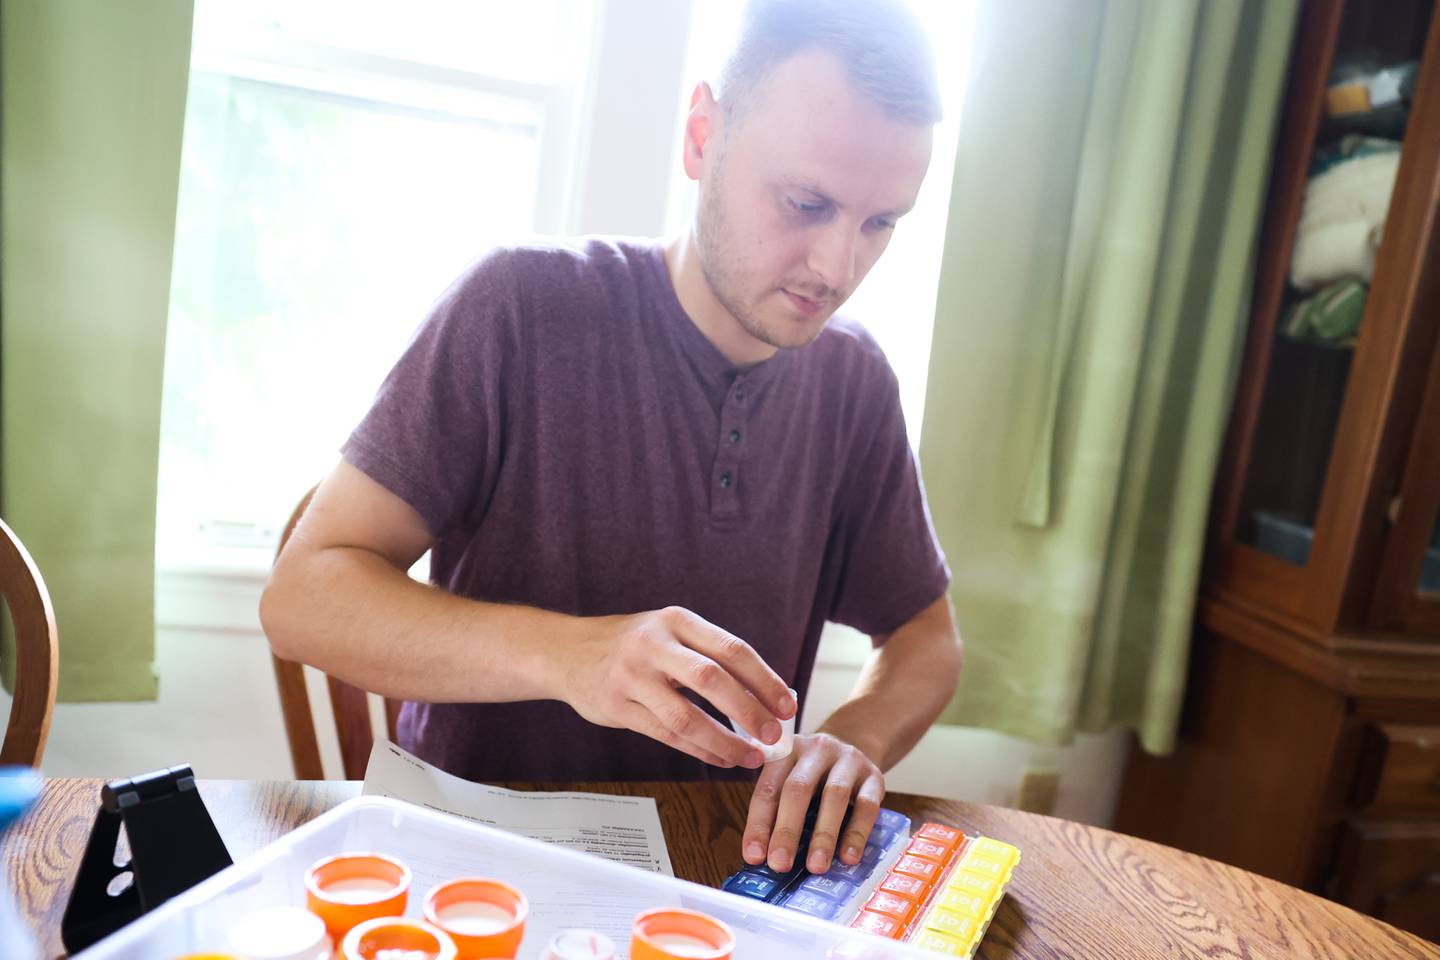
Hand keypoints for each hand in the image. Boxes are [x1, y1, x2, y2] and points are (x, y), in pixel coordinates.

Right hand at [555, 606, 795, 767]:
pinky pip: (666, 734)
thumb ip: (711, 658)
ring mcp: (632, 676)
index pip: (731, 649)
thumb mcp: (670, 633)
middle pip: (712, 679)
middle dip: (749, 711)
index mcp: (677, 620)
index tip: (788, 706)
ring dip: (724, 741)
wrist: (567, 652)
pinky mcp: (617, 706)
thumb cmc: (632, 645)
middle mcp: (654, 644)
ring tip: (749, 757)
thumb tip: (769, 696)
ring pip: (686, 716)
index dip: (764, 680)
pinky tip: (719, 757)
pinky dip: (698, 749)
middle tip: (774, 737)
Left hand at [740, 732, 884, 874]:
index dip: (759, 824)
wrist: (855, 743)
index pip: (768, 789)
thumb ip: (775, 809)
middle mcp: (816, 750)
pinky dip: (857, 833)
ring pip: (834, 795)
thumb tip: (759, 856)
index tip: (754, 856)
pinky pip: (867, 805)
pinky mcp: (874, 776)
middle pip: (798, 789)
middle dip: (787, 830)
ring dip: (823, 835)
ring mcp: (848, 760)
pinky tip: (848, 857)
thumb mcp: (789, 778)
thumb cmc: (814, 773)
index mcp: (786, 750)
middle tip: (780, 864)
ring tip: (816, 866)